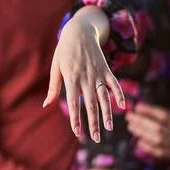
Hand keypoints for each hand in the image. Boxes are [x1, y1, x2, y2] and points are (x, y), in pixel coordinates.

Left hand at [43, 17, 124, 142]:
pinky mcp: (106, 69)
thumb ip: (53, 87)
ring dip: (108, 114)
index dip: (76, 119)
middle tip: (97, 139)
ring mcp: (98, 74)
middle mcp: (86, 78)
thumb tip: (46, 105)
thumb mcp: (56, 67)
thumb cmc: (64, 50)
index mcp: (71, 78)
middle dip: (94, 123)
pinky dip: (119, 94)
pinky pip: (115, 84)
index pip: (73, 103)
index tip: (78, 133)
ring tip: (110, 128)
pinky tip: (123, 107)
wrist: (80, 30)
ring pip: (104, 97)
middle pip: (91, 104)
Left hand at [126, 95, 169, 165]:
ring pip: (157, 141)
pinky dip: (148, 148)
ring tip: (131, 126)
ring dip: (142, 134)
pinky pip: (160, 153)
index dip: (149, 111)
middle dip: (141, 122)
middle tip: (129, 116)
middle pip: (158, 129)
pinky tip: (139, 141)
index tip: (138, 107)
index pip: (164, 116)